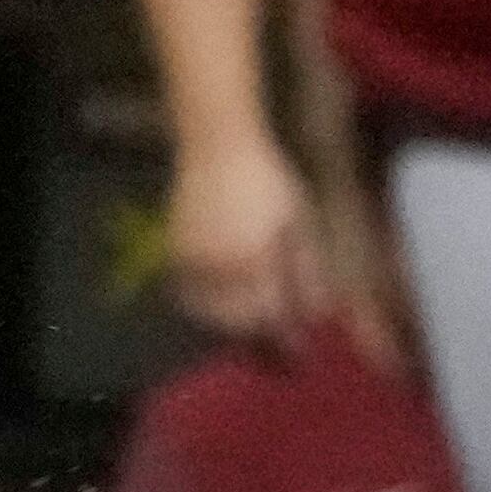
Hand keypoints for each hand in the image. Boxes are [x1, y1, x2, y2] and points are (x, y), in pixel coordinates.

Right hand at [163, 129, 329, 341]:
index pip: (268, 315)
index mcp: (252, 260)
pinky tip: (219, 298)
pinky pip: (186, 290)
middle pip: (234, 321)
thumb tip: (317, 312)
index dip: (286, 336)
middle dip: (256, 333)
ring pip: (206, 310)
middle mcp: (216, 264)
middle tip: (276, 338)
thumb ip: (306, 270)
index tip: (299, 350)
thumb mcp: (298, 223)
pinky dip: (202, 302)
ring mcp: (190, 257)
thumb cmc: (267, 178)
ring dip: (228, 321)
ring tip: (249, 320)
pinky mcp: (173, 247)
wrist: (217, 141)